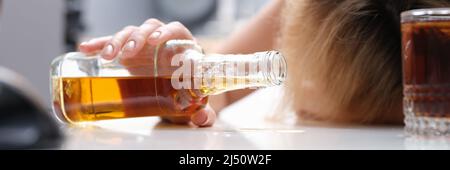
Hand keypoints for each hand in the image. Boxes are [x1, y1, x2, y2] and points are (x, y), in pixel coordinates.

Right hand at [78, 18, 215, 126]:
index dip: (167, 32)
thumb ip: (204, 113)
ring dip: (118, 40)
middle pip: (150, 29)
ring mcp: (145, 45)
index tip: (156, 41)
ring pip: (131, 33)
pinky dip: (100, 44)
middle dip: (138, 37)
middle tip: (129, 52)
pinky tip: (87, 48)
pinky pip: (113, 43)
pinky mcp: (129, 52)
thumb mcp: (197, 104)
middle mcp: (163, 41)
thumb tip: (201, 118)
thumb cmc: (190, 92)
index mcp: (183, 47)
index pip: (176, 31)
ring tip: (108, 56)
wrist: (179, 93)